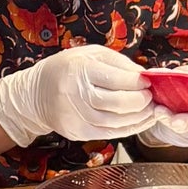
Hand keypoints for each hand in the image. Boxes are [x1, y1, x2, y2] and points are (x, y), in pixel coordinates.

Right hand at [0, 46, 155, 147]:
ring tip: (150, 111)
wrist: (36, 94)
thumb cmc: (67, 69)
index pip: (116, 79)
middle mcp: (74, 94)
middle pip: (117, 104)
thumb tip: (147, 76)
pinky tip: (138, 121)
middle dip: (141, 102)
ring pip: (115, 123)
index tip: (149, 81)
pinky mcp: (77, 132)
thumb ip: (119, 63)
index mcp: (78, 69)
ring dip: (138, 118)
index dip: (138, 82)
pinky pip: (109, 134)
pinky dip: (128, 129)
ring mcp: (75, 116)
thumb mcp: (90, 54)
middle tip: (152, 97)